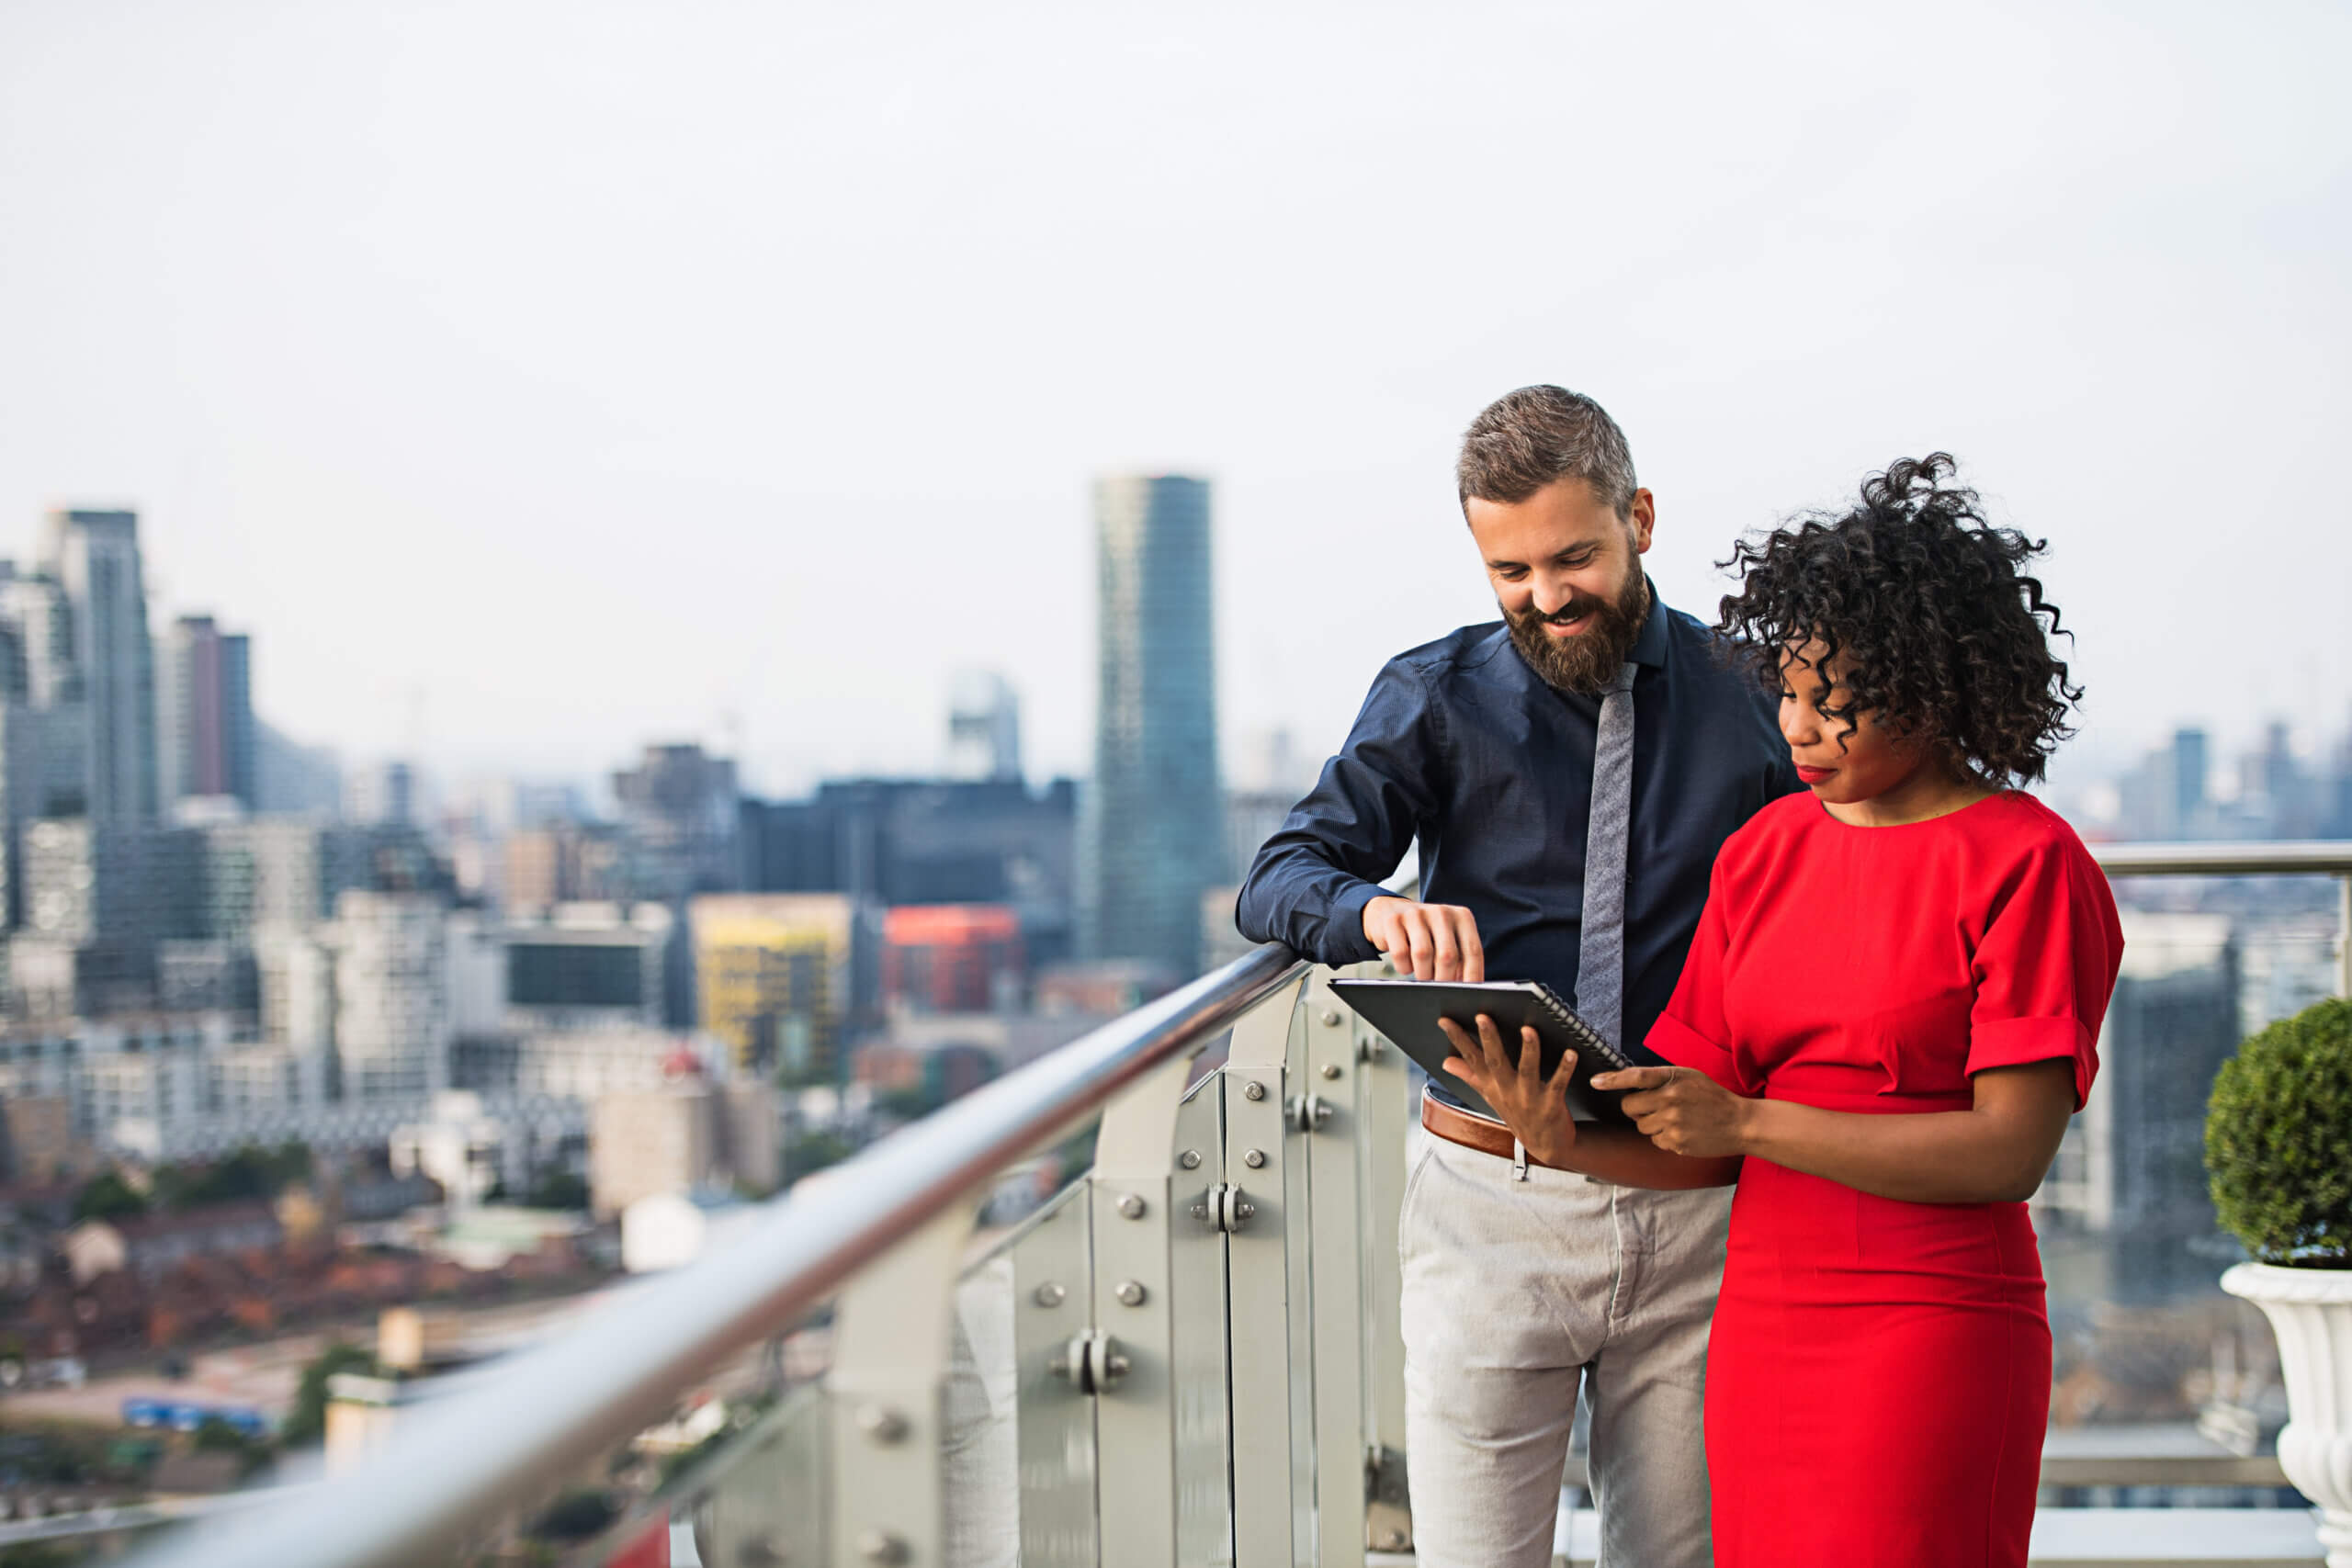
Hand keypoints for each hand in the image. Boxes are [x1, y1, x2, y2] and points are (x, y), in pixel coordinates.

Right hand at [1362, 896, 1484, 980]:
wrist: (1389, 911)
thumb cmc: (1426, 935)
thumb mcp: (1448, 941)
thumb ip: (1461, 961)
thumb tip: (1466, 990)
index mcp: (1462, 917)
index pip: (1473, 950)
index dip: (1472, 975)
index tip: (1467, 994)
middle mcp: (1441, 912)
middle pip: (1447, 955)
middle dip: (1444, 979)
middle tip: (1439, 990)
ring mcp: (1416, 914)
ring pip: (1423, 954)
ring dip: (1423, 974)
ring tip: (1423, 976)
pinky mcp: (1393, 920)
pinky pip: (1400, 953)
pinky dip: (1404, 967)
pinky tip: (1406, 964)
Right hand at [1437, 1013, 1578, 1165]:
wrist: (1546, 1146)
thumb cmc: (1518, 1113)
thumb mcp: (1490, 1096)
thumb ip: (1470, 1076)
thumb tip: (1446, 1062)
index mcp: (1492, 1085)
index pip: (1471, 1059)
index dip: (1457, 1040)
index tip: (1444, 1020)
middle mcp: (1507, 1090)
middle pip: (1496, 1061)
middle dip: (1489, 1039)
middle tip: (1482, 1017)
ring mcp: (1529, 1098)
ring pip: (1528, 1070)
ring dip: (1529, 1050)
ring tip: (1528, 1030)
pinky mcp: (1552, 1104)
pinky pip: (1559, 1083)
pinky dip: (1565, 1068)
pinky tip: (1571, 1053)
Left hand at [1591, 1066, 1753, 1157]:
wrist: (1740, 1123)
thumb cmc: (1712, 1097)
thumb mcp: (1689, 1077)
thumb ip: (1662, 1078)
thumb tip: (1630, 1083)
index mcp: (1674, 1078)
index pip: (1635, 1076)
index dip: (1612, 1079)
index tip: (1595, 1082)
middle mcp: (1671, 1099)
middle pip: (1629, 1106)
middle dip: (1634, 1108)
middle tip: (1650, 1107)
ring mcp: (1673, 1122)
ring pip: (1640, 1126)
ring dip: (1650, 1124)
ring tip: (1673, 1119)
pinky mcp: (1676, 1142)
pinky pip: (1655, 1140)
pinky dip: (1664, 1137)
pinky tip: (1682, 1131)